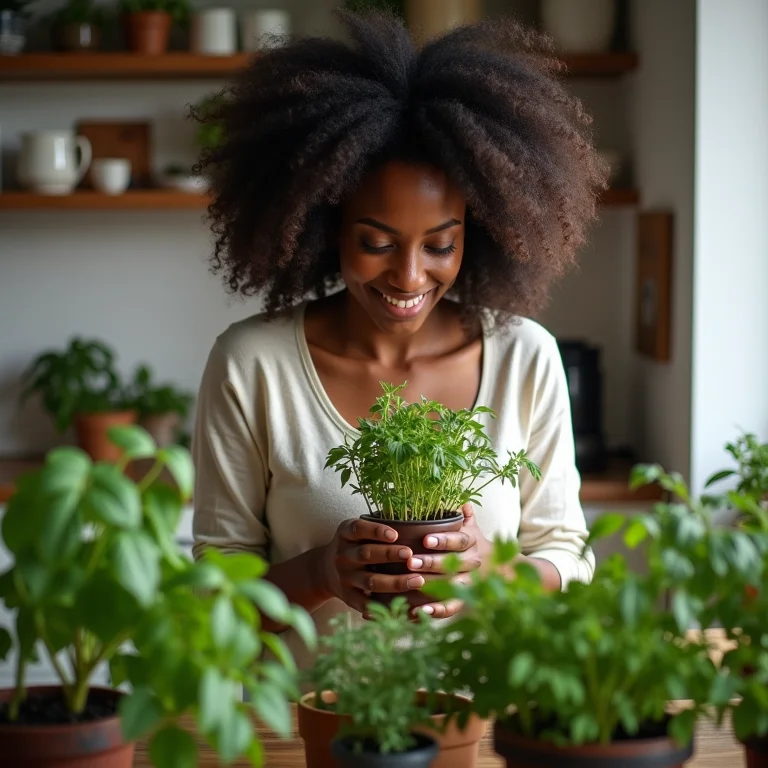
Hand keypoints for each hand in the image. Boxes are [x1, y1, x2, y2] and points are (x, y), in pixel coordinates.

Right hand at [318, 518, 423, 614]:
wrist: (325, 570)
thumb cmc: (353, 545)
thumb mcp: (356, 531)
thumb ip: (376, 527)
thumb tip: (411, 520)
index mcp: (345, 534)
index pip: (358, 529)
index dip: (376, 531)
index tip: (395, 534)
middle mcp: (343, 556)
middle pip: (366, 554)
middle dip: (389, 554)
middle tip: (410, 554)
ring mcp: (345, 578)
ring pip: (370, 581)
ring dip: (395, 582)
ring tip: (418, 580)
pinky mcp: (349, 597)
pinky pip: (367, 604)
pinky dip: (385, 606)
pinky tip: (405, 604)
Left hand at [407, 502, 491, 618]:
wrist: (501, 571)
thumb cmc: (475, 544)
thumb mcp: (472, 527)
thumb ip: (463, 514)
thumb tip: (459, 498)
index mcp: (471, 543)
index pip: (459, 540)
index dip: (443, 540)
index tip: (426, 539)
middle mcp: (472, 563)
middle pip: (453, 564)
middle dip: (432, 563)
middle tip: (411, 561)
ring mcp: (470, 583)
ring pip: (452, 586)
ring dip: (432, 586)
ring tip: (413, 586)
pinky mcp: (465, 600)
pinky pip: (452, 608)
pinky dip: (437, 611)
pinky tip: (419, 612)